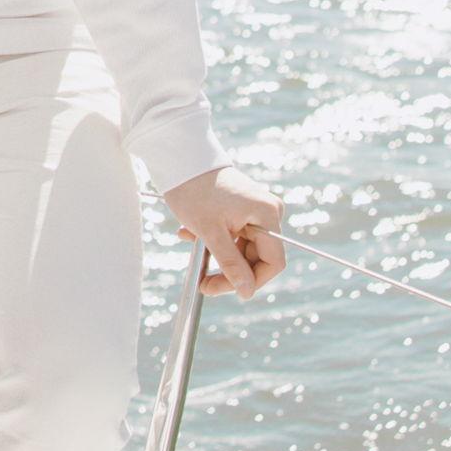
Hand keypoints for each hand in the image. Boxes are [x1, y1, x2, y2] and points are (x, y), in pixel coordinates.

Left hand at [162, 164, 284, 298]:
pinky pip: (235, 232)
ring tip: (190, 246)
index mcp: (267, 215)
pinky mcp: (242, 205)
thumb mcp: (210, 232)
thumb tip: (247, 292)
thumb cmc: (193, 190)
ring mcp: (255, 207)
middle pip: (257, 256)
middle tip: (204, 282)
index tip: (226, 290)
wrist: (178, 157)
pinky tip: (189, 234)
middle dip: (230, 270)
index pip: (273, 262)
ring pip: (243, 246)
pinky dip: (215, 238)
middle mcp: (268, 211)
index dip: (252, 281)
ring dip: (218, 253)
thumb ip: (231, 264)